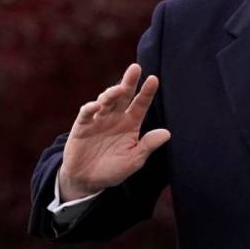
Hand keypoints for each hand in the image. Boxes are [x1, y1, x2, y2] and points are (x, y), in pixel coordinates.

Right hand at [59, 63, 170, 199]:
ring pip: (105, 101)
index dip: (147, 92)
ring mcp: (98, 120)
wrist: (87, 180)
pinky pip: (86, 114)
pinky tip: (97, 105)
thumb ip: (147, 145)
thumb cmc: (113, 169)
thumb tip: (167, 133)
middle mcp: (115, 118)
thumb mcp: (133, 160)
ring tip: (119, 89)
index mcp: (130, 124)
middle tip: (135, 68)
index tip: (154, 79)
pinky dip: (90, 108)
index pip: (140, 104)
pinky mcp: (82, 126)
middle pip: (123, 96)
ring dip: (111, 93)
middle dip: (129, 82)